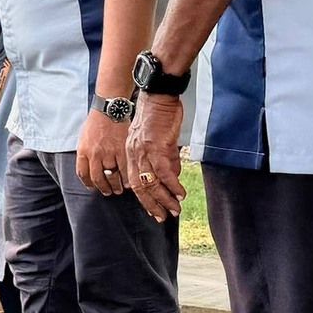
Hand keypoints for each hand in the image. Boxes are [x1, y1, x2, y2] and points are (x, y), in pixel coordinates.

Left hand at [75, 108, 129, 196]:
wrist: (110, 109)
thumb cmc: (97, 122)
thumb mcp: (84, 137)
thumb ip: (85, 153)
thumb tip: (88, 167)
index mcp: (83, 151)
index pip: (83, 174)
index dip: (89, 184)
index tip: (94, 187)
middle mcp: (95, 154)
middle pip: (98, 179)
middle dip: (104, 188)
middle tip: (108, 192)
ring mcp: (109, 153)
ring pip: (112, 177)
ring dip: (116, 186)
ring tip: (118, 189)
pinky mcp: (122, 150)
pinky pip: (125, 170)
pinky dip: (127, 179)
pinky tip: (128, 182)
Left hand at [124, 94, 186, 222]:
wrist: (158, 95)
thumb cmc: (158, 115)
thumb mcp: (155, 139)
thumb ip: (164, 158)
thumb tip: (173, 176)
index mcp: (132, 154)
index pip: (135, 183)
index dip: (145, 200)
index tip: (155, 211)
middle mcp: (134, 155)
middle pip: (140, 188)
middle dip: (153, 205)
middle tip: (164, 217)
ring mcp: (144, 152)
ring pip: (152, 183)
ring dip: (164, 199)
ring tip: (175, 209)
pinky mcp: (156, 147)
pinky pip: (163, 172)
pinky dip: (172, 185)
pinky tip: (180, 193)